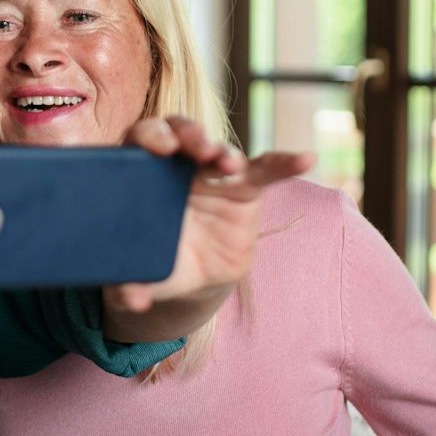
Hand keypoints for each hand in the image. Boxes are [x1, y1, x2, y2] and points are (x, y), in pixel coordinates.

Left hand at [106, 116, 314, 317]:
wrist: (192, 272)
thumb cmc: (159, 260)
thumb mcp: (142, 272)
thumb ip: (129, 284)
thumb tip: (131, 299)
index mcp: (144, 172)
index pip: (142, 140)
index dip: (150, 137)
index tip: (159, 147)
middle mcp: (178, 164)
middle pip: (181, 135)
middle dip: (189, 136)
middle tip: (196, 148)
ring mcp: (213, 174)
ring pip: (219, 150)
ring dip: (224, 151)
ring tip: (228, 162)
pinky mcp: (246, 187)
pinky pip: (268, 170)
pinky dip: (287, 163)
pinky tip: (305, 159)